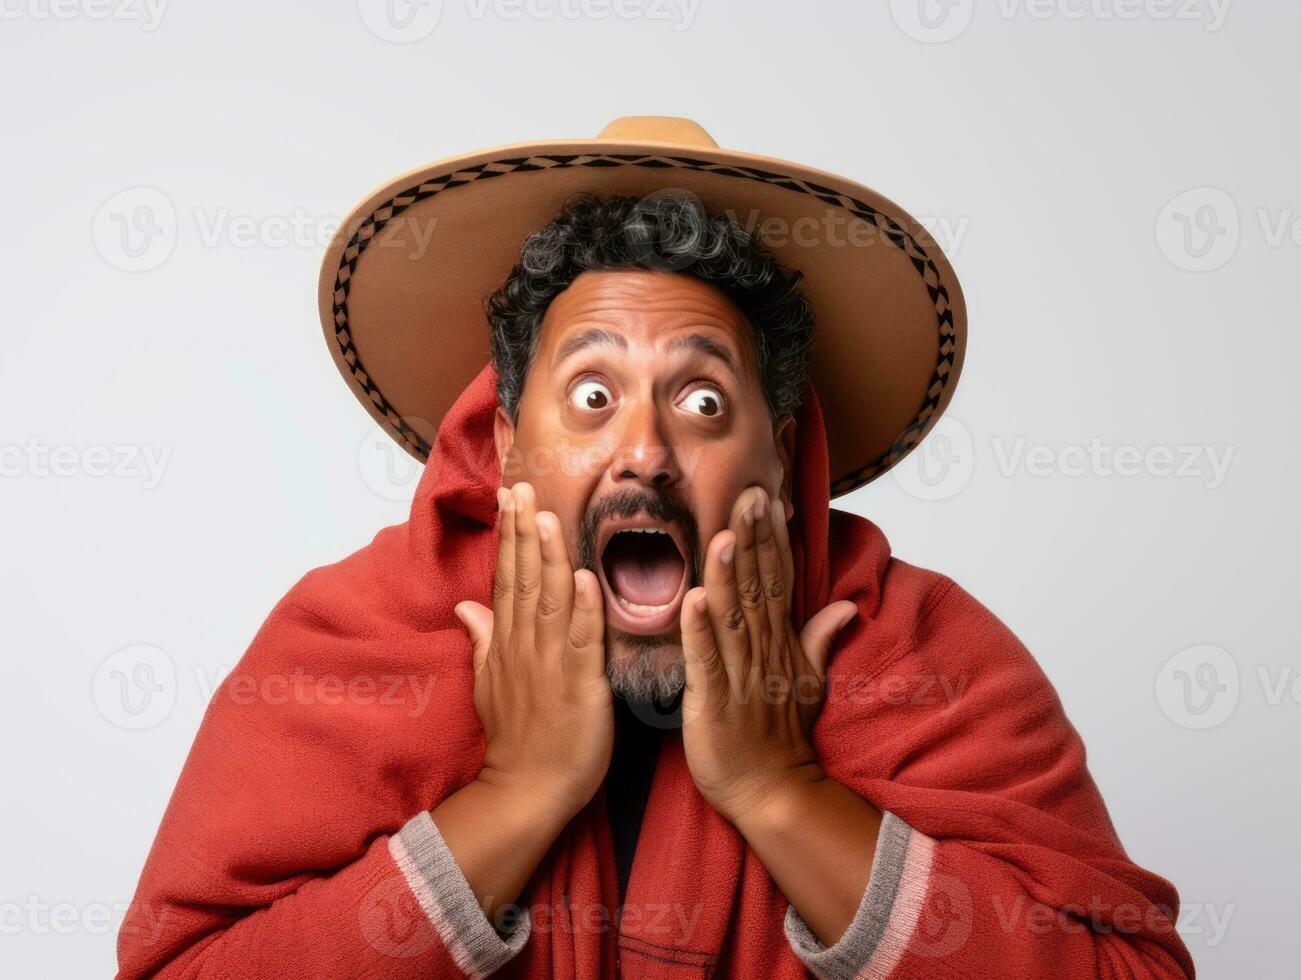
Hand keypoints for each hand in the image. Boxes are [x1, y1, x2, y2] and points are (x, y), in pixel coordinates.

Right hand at [454, 481, 612, 820]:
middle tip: (522, 487)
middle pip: (524, 579)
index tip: (511, 497)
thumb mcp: (489, 684)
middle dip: (523, 532)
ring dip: (549, 557)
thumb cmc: (517, 738)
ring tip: (547, 516)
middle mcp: (526, 646)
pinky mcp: (581, 684)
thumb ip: (483, 640)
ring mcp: (552, 664)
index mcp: (508, 644)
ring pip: (550, 600)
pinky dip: (585, 609)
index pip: (507, 579)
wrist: (528, 789)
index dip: (510, 537)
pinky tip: (586, 577)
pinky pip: (583, 640)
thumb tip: (466, 604)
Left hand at [678, 486, 857, 826]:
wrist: (773, 792)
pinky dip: (699, 631)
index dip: (770, 539)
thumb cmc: (780, 737)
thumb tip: (844, 606)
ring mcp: (740, 675)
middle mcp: (762, 652)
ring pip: (733, 617)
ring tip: (724, 534)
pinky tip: (692, 599)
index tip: (764, 497)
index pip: (776, 581)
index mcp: (778, 643)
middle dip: (752, 540)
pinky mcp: (714, 701)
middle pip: (758, 587)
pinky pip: (706, 661)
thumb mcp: (806, 682)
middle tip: (747, 493)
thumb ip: (819, 638)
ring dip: (729, 575)